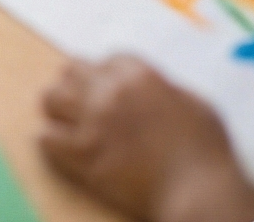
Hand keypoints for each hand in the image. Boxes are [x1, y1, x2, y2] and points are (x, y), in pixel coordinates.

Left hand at [39, 55, 253, 221]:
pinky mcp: (82, 158)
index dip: (109, 75)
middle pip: (73, 71)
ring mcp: (92, 124)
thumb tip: (153, 91)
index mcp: (138, 75)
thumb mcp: (194, 104)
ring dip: (59, 109)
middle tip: (85, 103)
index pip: (107, 60)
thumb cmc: (207, 152)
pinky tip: (61, 148)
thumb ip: (166, 90)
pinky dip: (50, 142)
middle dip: (79, 84)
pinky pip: (46, 140)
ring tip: (67, 122)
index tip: (110, 88)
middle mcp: (109, 92)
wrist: (199, 194)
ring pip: (51, 99)